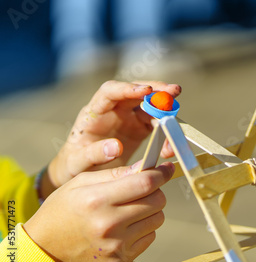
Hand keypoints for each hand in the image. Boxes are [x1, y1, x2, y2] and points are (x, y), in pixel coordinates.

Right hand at [24, 161, 173, 261]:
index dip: (161, 174)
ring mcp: (116, 244)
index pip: (145, 183)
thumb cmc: (64, 209)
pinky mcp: (122, 259)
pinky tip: (126, 227)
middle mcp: (108, 223)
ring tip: (131, 209)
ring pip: (158, 219)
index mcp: (97, 199)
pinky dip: (144, 228)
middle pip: (157, 201)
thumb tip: (148, 167)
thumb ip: (116, 173)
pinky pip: (150, 237)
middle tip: (143, 190)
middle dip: (156, 191)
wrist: (46, 249)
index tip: (168, 168)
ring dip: (151, 211)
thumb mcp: (82, 182)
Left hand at [44, 80, 180, 196]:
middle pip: (138, 93)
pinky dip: (167, 132)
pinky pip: (157, 123)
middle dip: (157, 91)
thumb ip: (92, 154)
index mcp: (95, 112)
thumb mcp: (77, 162)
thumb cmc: (74, 165)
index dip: (129, 88)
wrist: (81, 172)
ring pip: (151, 107)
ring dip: (167, 114)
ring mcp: (128, 117)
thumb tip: (116, 147)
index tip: (147, 91)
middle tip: (175, 92)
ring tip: (175, 136)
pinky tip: (170, 147)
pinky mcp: (140, 127)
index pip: (111, 91)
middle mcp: (114, 109)